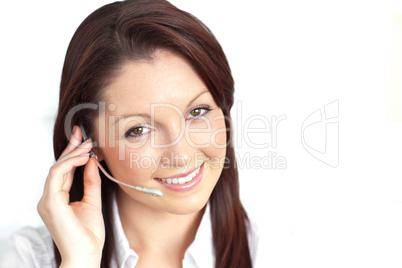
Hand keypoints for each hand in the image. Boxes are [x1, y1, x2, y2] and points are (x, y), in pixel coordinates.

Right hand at [37, 126, 104, 266]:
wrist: (87, 254)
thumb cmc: (89, 234)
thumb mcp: (93, 201)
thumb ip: (91, 181)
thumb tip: (92, 160)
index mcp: (58, 198)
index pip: (64, 171)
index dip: (72, 153)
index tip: (83, 138)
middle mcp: (50, 198)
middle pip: (59, 167)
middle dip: (71, 148)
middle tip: (82, 133)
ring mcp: (48, 200)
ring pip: (57, 168)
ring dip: (73, 154)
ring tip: (88, 144)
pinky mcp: (50, 203)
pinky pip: (57, 176)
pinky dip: (69, 164)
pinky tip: (83, 156)